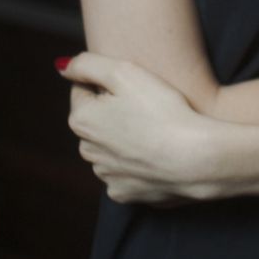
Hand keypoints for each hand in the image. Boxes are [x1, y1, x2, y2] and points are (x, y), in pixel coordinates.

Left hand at [59, 52, 222, 204]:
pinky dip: (137, 162)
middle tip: (145, 103)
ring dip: (124, 137)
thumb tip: (62, 66)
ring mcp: (106, 176)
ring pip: (110, 147)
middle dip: (112, 110)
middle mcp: (87, 152)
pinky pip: (125, 171)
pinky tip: (156, 153)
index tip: (133, 85)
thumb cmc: (161, 109)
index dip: (108, 83)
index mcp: (82, 120)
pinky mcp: (125, 194)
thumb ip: (87, 64)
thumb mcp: (125, 71)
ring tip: (154, 127)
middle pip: (95, 120)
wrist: (195, 158)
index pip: (82, 90)